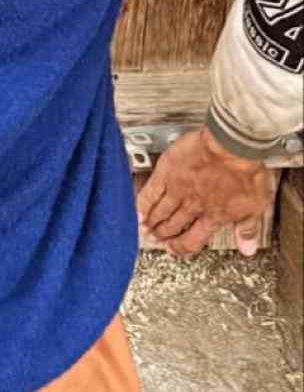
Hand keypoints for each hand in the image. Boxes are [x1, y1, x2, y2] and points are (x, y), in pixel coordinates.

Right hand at [137, 128, 273, 256]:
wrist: (232, 145)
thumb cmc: (245, 171)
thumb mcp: (256, 205)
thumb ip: (248, 228)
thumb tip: (247, 249)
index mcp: (213, 215)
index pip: (193, 240)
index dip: (181, 247)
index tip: (174, 250)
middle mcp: (193, 206)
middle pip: (173, 226)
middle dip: (163, 235)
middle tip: (155, 239)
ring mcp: (178, 189)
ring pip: (160, 212)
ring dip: (152, 222)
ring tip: (144, 228)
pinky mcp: (168, 171)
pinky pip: (151, 191)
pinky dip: (143, 203)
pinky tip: (138, 209)